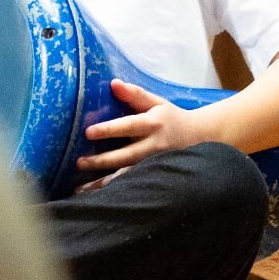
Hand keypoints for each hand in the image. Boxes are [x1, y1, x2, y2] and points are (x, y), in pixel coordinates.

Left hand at [73, 79, 211, 191]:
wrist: (198, 137)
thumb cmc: (170, 117)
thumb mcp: (156, 102)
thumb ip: (134, 94)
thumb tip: (113, 83)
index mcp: (153, 124)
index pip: (128, 126)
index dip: (109, 130)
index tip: (89, 132)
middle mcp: (154, 146)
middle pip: (126, 155)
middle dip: (102, 160)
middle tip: (80, 162)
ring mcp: (155, 164)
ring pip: (128, 175)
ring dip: (105, 182)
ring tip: (81, 188)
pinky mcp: (154, 175)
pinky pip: (132, 184)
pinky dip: (115, 190)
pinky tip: (97, 196)